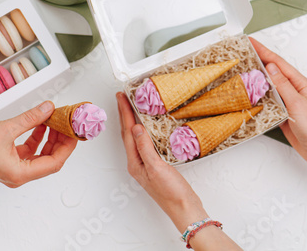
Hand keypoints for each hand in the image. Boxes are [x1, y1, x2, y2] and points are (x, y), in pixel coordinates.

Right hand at [0, 101, 78, 187]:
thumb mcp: (7, 128)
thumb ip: (31, 118)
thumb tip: (48, 109)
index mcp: (20, 173)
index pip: (54, 163)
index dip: (67, 147)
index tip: (74, 133)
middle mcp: (18, 174)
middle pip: (49, 159)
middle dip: (59, 141)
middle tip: (66, 125)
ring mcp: (13, 168)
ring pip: (39, 154)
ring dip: (48, 138)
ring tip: (53, 121)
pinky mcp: (7, 160)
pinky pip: (28, 150)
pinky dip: (36, 137)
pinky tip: (39, 124)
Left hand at [117, 92, 242, 249]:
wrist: (185, 209)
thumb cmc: (171, 192)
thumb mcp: (157, 168)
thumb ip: (145, 148)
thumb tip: (135, 127)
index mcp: (134, 162)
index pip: (127, 132)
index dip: (124, 113)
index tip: (121, 97)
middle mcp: (137, 162)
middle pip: (127, 133)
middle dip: (124, 114)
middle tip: (122, 97)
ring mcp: (146, 164)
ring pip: (135, 138)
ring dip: (132, 121)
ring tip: (130, 107)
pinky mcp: (156, 165)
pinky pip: (145, 142)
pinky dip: (144, 131)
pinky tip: (147, 127)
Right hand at [250, 37, 306, 169]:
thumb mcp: (297, 103)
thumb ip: (283, 85)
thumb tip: (270, 68)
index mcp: (300, 84)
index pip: (278, 63)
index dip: (263, 51)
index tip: (250, 42)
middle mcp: (293, 90)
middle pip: (272, 71)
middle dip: (257, 59)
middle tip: (242, 51)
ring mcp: (287, 100)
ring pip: (267, 84)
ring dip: (254, 76)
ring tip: (240, 68)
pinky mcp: (281, 112)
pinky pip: (266, 99)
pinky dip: (256, 94)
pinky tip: (248, 92)